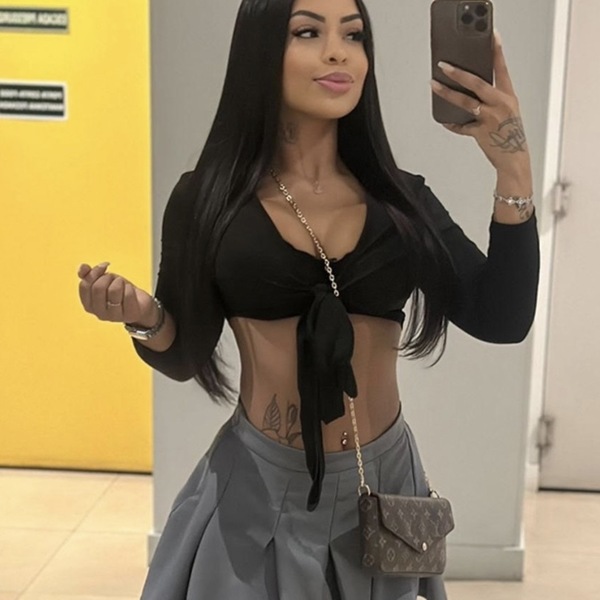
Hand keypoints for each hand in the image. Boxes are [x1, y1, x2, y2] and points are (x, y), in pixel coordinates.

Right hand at [77, 262, 155, 324]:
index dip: (94, 272)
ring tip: (123, 285)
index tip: (104, 266)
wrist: (140, 303)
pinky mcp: (129, 316)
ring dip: (119, 282)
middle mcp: (98, 313)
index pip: (84, 285)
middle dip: (108, 277)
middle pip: (98, 287)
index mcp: (88, 305)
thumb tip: (83, 267)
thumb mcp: (103, 280)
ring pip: (113, 290)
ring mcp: (113, 316)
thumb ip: (89, 274)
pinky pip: (127, 295)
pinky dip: (130, 288)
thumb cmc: (120, 292)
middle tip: (115, 279)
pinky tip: (131, 291)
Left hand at [431, 32, 530, 176]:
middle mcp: (500, 104)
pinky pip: (460, 126)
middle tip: (444, 66)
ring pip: (464, 102)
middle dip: (458, 73)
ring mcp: (489, 118)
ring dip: (446, 93)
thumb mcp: (508, 112)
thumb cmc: (510, 135)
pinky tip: (443, 119)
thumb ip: (493, 99)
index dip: (497, 52)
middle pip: (477, 83)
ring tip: (434, 86)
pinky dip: (451, 123)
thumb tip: (471, 90)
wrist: (514, 159)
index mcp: (508, 97)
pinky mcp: (480, 132)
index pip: (502, 69)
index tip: (491, 38)